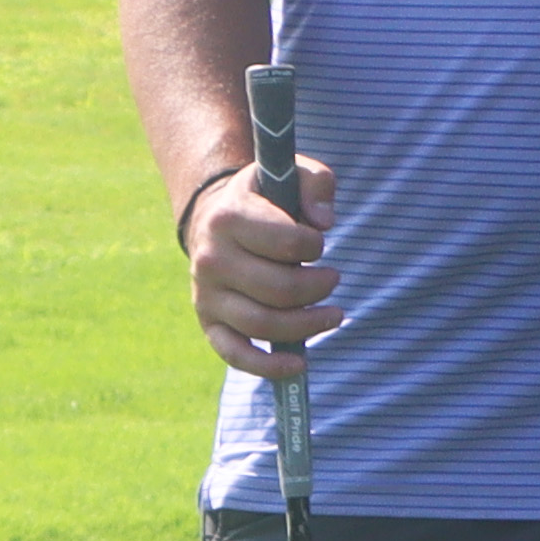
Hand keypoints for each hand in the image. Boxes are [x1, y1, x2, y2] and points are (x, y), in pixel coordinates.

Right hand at [187, 154, 335, 376]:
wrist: (216, 215)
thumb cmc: (265, 197)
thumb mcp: (290, 173)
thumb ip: (316, 183)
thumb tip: (324, 222)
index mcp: (229, 217)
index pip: (285, 242)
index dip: (313, 245)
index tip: (318, 242)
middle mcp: (211, 258)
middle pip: (278, 289)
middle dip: (318, 287)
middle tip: (333, 279)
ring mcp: (206, 294)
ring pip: (263, 324)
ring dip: (307, 324)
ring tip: (333, 315)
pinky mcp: (209, 321)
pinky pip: (234, 354)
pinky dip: (266, 366)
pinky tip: (298, 365)